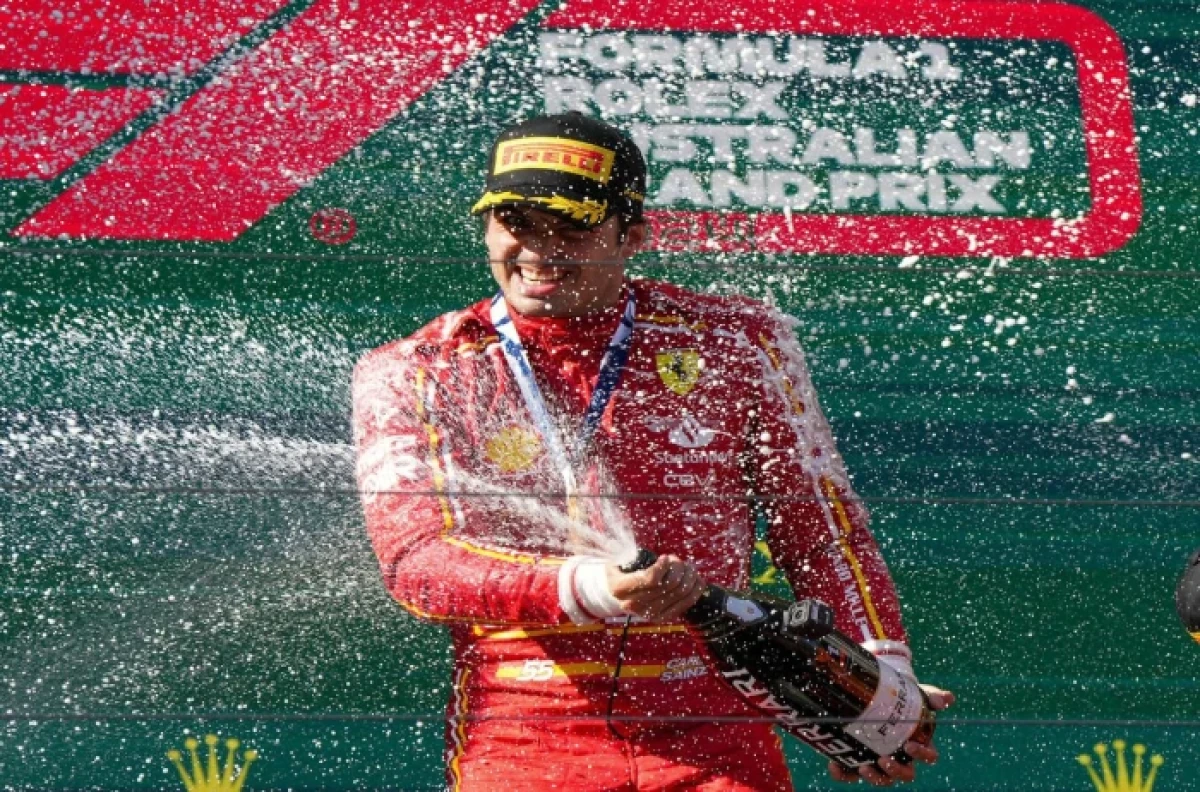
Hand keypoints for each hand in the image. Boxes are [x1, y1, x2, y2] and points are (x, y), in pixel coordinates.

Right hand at [606, 554, 703, 622]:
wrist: (622, 591)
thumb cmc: (623, 569)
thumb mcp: (621, 558)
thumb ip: (632, 554)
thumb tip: (654, 555)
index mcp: (620, 588)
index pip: (650, 579)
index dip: (663, 566)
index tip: (665, 558)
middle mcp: (633, 605)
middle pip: (669, 584)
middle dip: (678, 567)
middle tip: (677, 560)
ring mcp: (648, 614)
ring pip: (680, 592)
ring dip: (688, 575)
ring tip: (686, 567)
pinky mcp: (662, 618)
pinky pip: (687, 602)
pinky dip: (696, 588)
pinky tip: (696, 579)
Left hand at [828, 684, 954, 785]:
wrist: (878, 696)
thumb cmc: (903, 700)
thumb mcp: (918, 695)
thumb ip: (933, 696)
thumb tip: (947, 699)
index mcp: (918, 745)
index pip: (928, 757)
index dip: (922, 755)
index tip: (910, 745)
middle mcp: (900, 758)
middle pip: (904, 775)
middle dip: (895, 771)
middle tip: (884, 758)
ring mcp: (879, 762)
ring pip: (881, 778)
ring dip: (874, 776)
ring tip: (863, 766)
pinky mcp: (858, 760)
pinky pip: (850, 774)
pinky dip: (843, 773)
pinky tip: (834, 766)